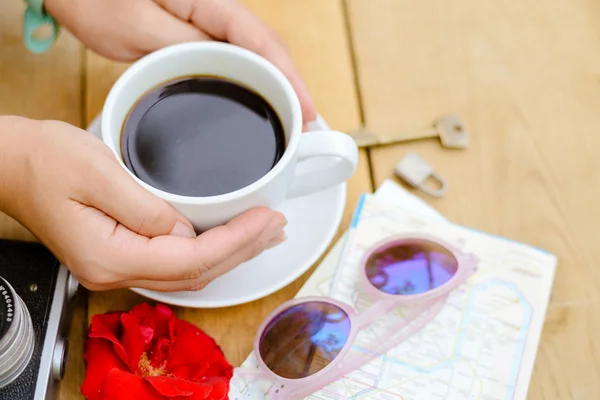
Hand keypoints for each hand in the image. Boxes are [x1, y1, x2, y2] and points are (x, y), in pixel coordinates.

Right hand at [0, 116, 286, 291]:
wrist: (9, 163)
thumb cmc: (44, 160)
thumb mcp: (99, 173)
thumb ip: (148, 209)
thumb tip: (187, 232)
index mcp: (113, 256)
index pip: (194, 258)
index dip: (238, 240)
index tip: (269, 218)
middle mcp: (117, 271)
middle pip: (198, 271)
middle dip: (244, 249)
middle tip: (278, 226)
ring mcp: (117, 266)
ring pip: (190, 271)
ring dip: (232, 252)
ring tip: (266, 235)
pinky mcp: (120, 253)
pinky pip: (176, 261)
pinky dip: (209, 250)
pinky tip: (227, 239)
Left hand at [45, 0, 316, 123]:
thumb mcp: (140, 28)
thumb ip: (187, 48)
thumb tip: (229, 72)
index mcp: (208, 1)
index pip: (260, 39)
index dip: (289, 76)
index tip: (306, 109)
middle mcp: (215, 10)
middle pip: (267, 49)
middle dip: (290, 86)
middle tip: (306, 127)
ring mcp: (207, 24)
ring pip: (253, 57)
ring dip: (274, 88)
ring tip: (291, 122)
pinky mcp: (197, 37)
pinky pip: (233, 60)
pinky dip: (250, 84)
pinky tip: (257, 106)